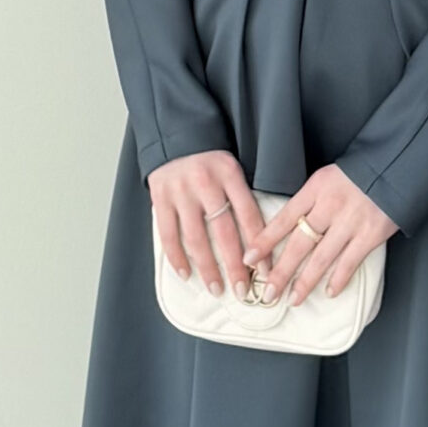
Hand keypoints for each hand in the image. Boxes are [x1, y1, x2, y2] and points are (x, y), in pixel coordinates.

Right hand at [149, 152, 271, 300]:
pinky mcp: (160, 198)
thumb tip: (260, 241)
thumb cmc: (208, 160)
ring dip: (207, 268)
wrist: (175, 136)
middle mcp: (206, 184)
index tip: (266, 271)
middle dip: (235, 266)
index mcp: (230, 175)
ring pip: (196, 239)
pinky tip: (186, 274)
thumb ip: (242, 198)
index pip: (249, 215)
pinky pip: (168, 235)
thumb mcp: (232, 169)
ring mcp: (181, 192)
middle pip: (224, 232)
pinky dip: (177, 257)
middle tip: (242, 290)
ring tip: (216, 288)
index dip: (259, 246)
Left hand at [241, 165, 396, 306]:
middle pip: (299, 243)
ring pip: (322, 257)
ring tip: (292, 299)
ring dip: (306, 282)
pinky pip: (351, 261)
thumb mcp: (327, 178)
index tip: (249, 258)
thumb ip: (309, 200)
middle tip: (268, 293)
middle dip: (281, 271)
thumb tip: (286, 228)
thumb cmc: (359, 174)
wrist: (396, 165)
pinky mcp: (372, 233)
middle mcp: (330, 206)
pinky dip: (339, 278)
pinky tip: (328, 292)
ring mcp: (351, 221)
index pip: (284, 218)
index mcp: (315, 189)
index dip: (265, 240)